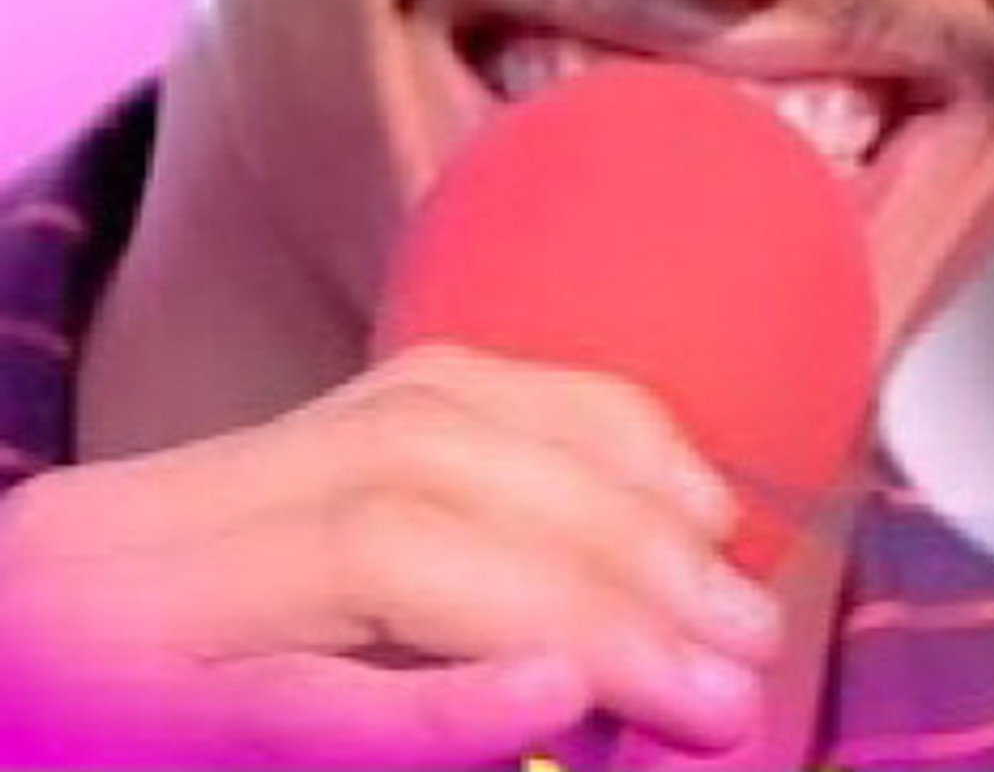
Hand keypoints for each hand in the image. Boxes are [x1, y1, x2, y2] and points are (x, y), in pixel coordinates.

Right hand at [0, 344, 782, 766]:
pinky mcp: (116, 729)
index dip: (594, 433)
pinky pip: (294, 704)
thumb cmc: (112, 722)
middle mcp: (154, 524)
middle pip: (425, 460)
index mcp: (208, 490)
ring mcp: (127, 624)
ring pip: (383, 551)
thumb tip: (594, 639)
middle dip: (615, 533)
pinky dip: (435, 698)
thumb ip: (395, 610)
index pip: (430, 395)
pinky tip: (555, 693)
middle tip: (750, 633)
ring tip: (708, 683)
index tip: (713, 512)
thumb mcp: (251, 646)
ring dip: (575, 607)